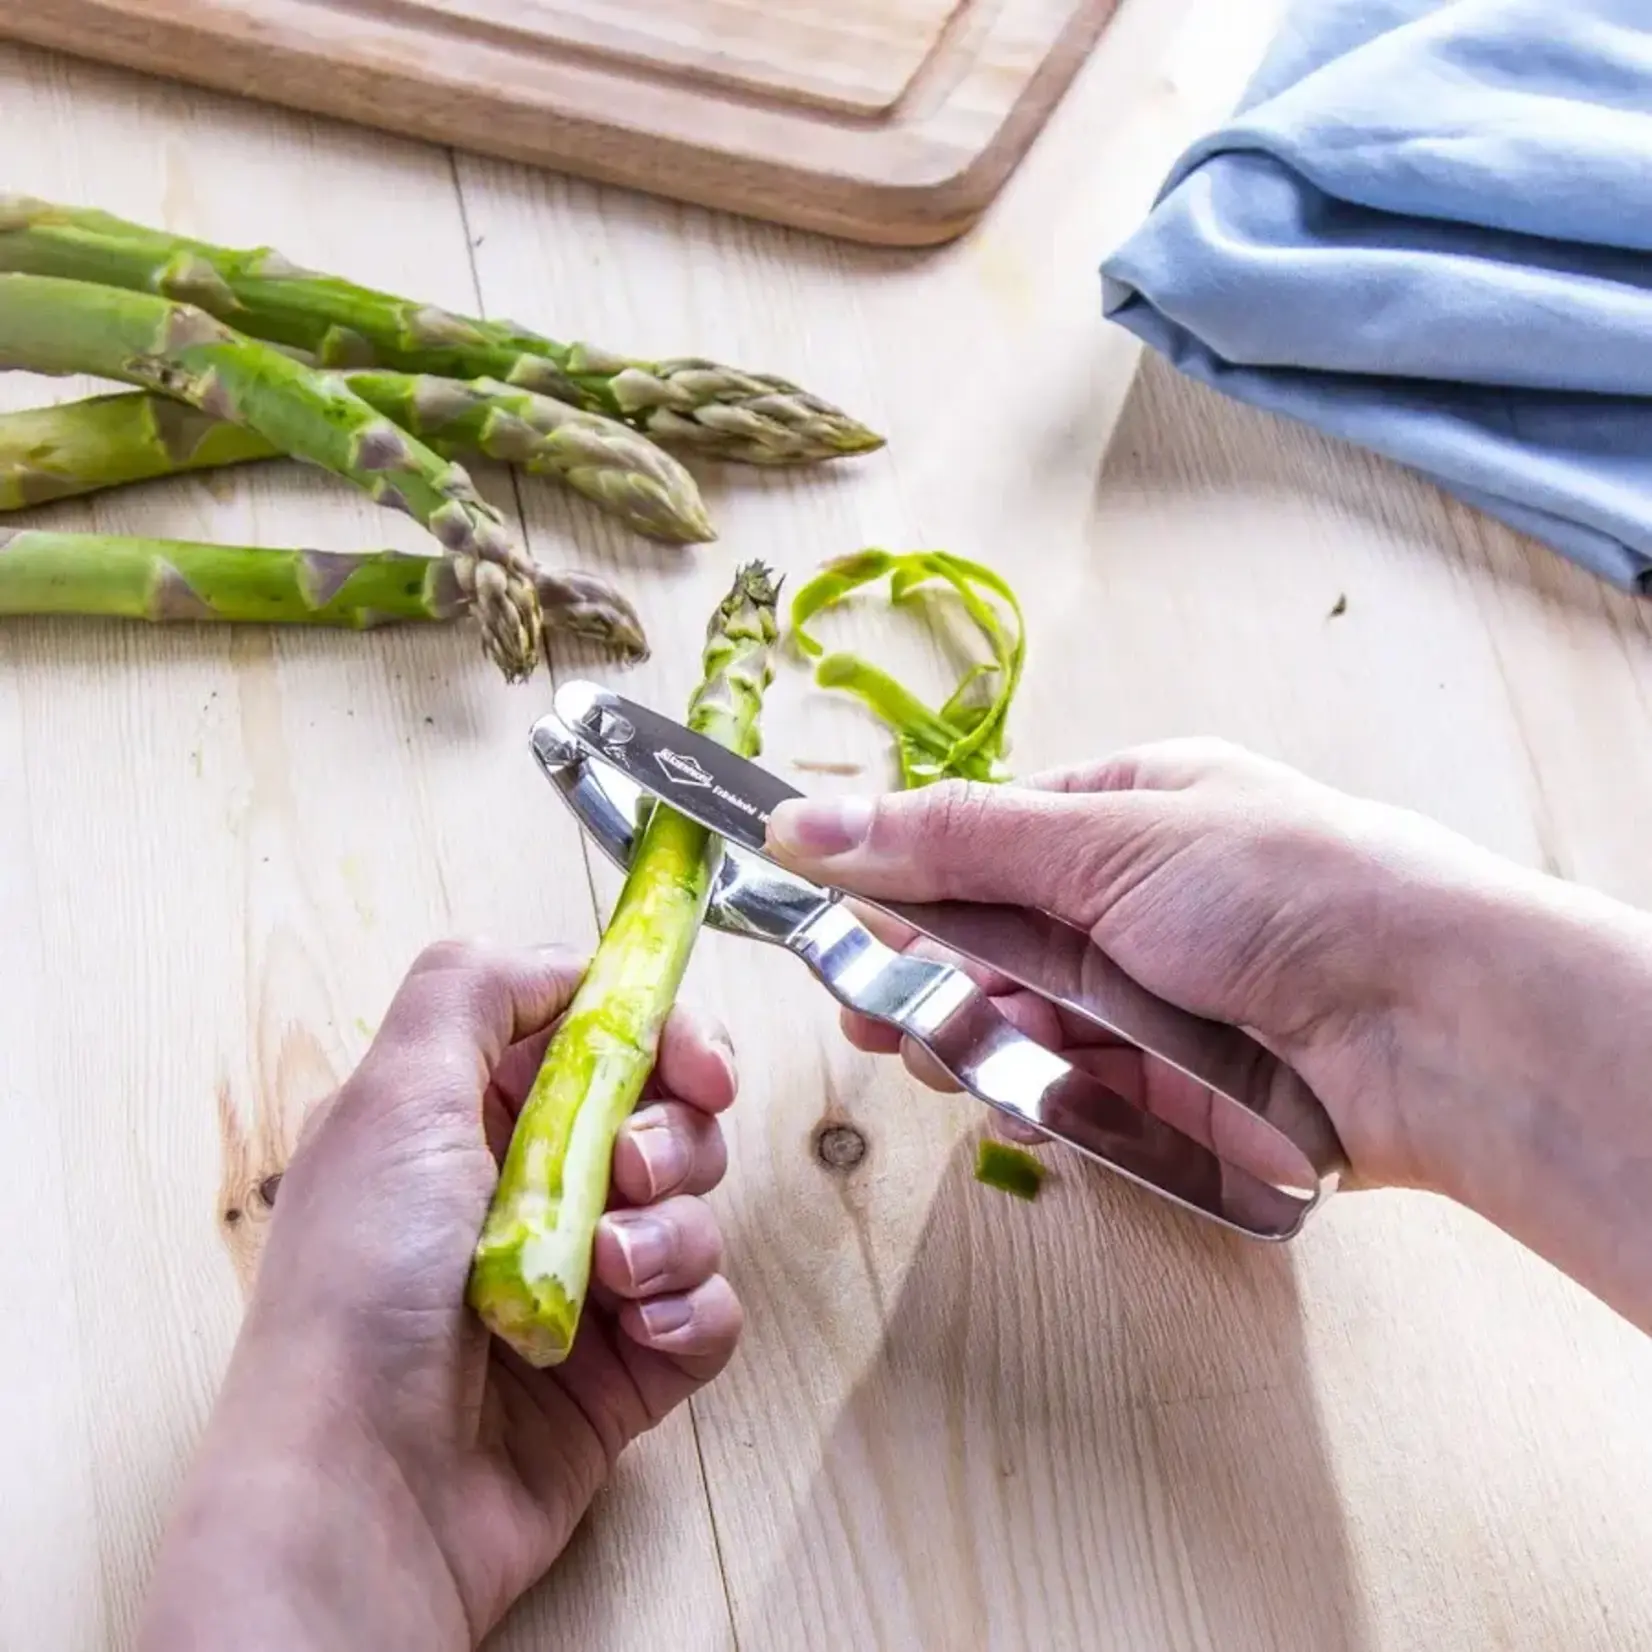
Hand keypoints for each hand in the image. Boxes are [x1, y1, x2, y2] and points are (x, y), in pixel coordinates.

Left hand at [137, 941, 741, 1651]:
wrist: (366, 1489)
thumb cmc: (360, 1287)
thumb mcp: (391, 1097)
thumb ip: (470, 989)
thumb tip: (560, 962)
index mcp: (471, 1115)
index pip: (599, 1037)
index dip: (661, 1036)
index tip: (697, 1063)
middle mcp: (530, 1189)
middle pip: (666, 1115)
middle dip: (673, 1136)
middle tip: (633, 1173)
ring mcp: (582, 1280)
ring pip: (695, 1210)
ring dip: (673, 1232)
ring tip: (614, 1273)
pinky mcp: (625, 1366)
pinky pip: (710, 1309)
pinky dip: (690, 1312)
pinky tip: (640, 1334)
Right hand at [766, 741, 1651, 1327]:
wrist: (1432, 1028)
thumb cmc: (1289, 891)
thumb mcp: (1103, 841)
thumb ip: (946, 841)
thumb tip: (803, 819)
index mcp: (1123, 810)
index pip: (975, 840)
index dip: (899, 881)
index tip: (830, 916)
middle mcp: (1127, 901)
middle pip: (981, 940)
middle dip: (921, 977)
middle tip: (871, 1010)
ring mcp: (1144, 997)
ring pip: (1011, 1022)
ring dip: (970, 1041)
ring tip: (946, 1055)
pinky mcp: (1161, 1087)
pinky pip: (1060, 1091)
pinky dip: (1031, 1100)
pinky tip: (1023, 1104)